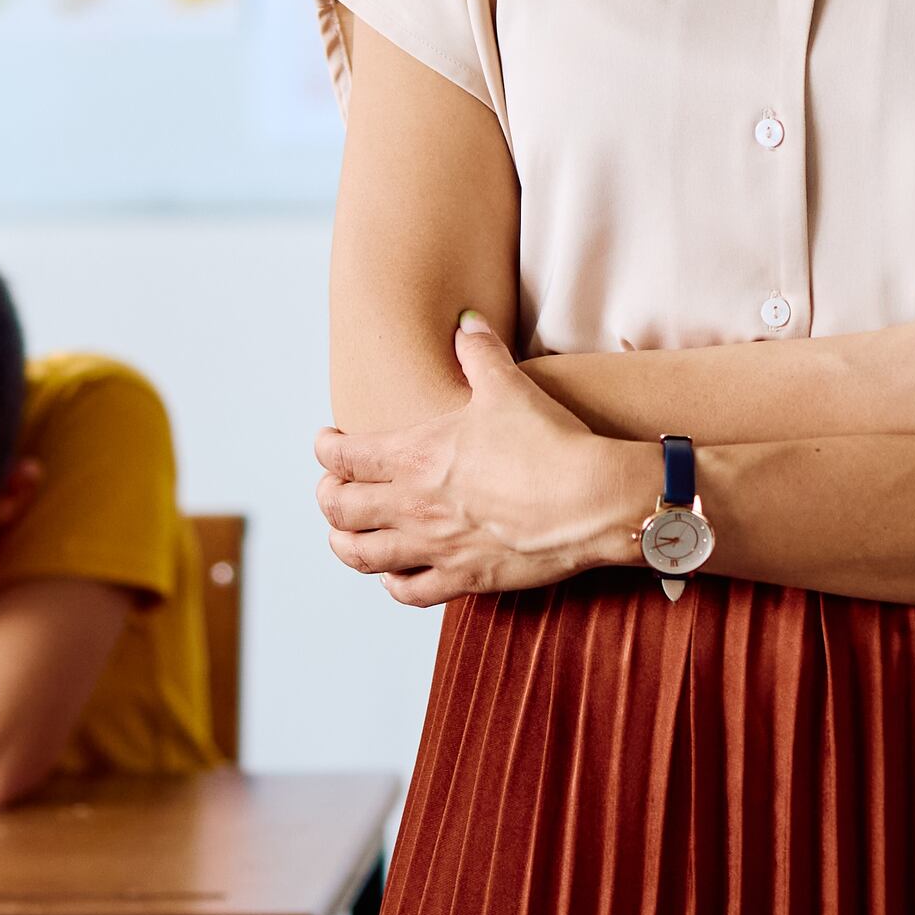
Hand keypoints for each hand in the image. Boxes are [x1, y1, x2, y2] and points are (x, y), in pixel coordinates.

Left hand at [317, 319, 652, 606]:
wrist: (589, 500)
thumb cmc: (548, 442)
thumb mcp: (509, 386)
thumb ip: (479, 352)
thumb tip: (466, 322)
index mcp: (415, 455)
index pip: (345, 456)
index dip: (326, 449)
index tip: (325, 443)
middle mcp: (413, 504)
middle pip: (341, 508)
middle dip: (327, 498)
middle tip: (330, 490)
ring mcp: (435, 546)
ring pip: (362, 555)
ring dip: (344, 544)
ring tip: (343, 537)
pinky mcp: (464, 578)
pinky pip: (410, 592)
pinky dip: (393, 584)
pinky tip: (394, 575)